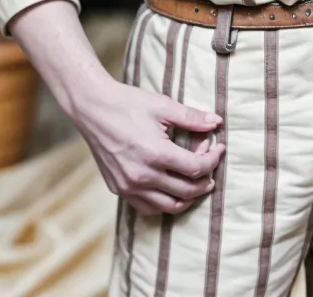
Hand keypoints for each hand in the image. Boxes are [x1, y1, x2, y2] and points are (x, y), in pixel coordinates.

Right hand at [70, 75, 224, 215]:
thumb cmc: (129, 104)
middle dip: (206, 178)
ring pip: (168, 206)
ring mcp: (128, 187)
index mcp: (156, 154)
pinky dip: (165, 202)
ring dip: (188, 196)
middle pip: (187, 191)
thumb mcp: (164, 106)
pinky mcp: (118, 189)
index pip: (196, 168)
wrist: (93, 110)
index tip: (219, 147)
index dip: (213, 159)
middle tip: (210, 162)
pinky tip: (173, 186)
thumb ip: (193, 118)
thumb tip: (217, 122)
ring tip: (197, 179)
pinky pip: (148, 207)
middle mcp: (142, 177)